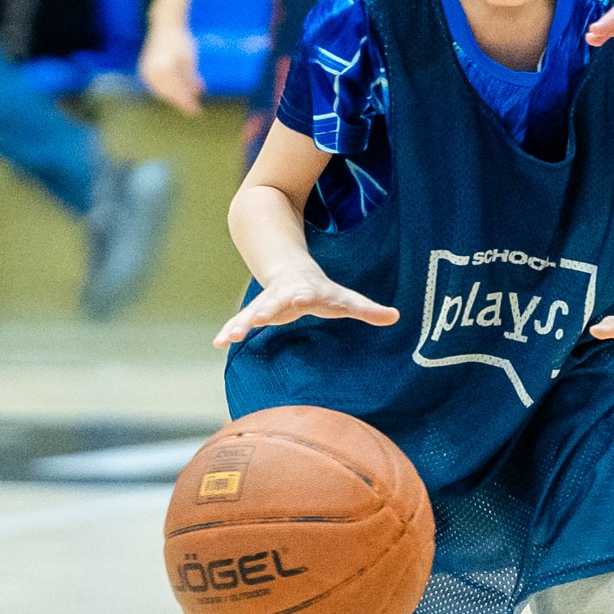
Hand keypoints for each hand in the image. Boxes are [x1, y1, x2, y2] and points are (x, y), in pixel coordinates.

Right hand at [138, 16, 205, 115]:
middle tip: (194, 106)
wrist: (165, 26)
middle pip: (169, 94)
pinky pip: (156, 86)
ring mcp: (146, 72)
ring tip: (188, 97)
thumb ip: (191, 78)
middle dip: (182, 101)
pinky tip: (177, 90)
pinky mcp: (144, 71)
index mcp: (166, 69)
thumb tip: (197, 94)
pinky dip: (167, 90)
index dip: (188, 103)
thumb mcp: (190, 60)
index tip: (197, 110)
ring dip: (175, 96)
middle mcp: (153, 72)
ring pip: (162, 92)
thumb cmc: (180, 40)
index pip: (178, 92)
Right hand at [214, 266, 397, 346]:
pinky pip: (239, 321)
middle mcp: (284, 295)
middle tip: (258, 318)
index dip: (307, 297)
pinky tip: (218, 343)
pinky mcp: (254, 312)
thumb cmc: (321, 291)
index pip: (312, 295)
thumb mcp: (345, 299)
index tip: (304, 299)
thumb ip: (367, 309)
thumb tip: (396, 316)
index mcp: (308, 292)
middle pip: (275, 302)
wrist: (291, 271)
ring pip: (252, 312)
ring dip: (241, 324)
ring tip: (230, 336)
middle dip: (266, 310)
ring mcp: (266, 302)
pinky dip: (229, 330)